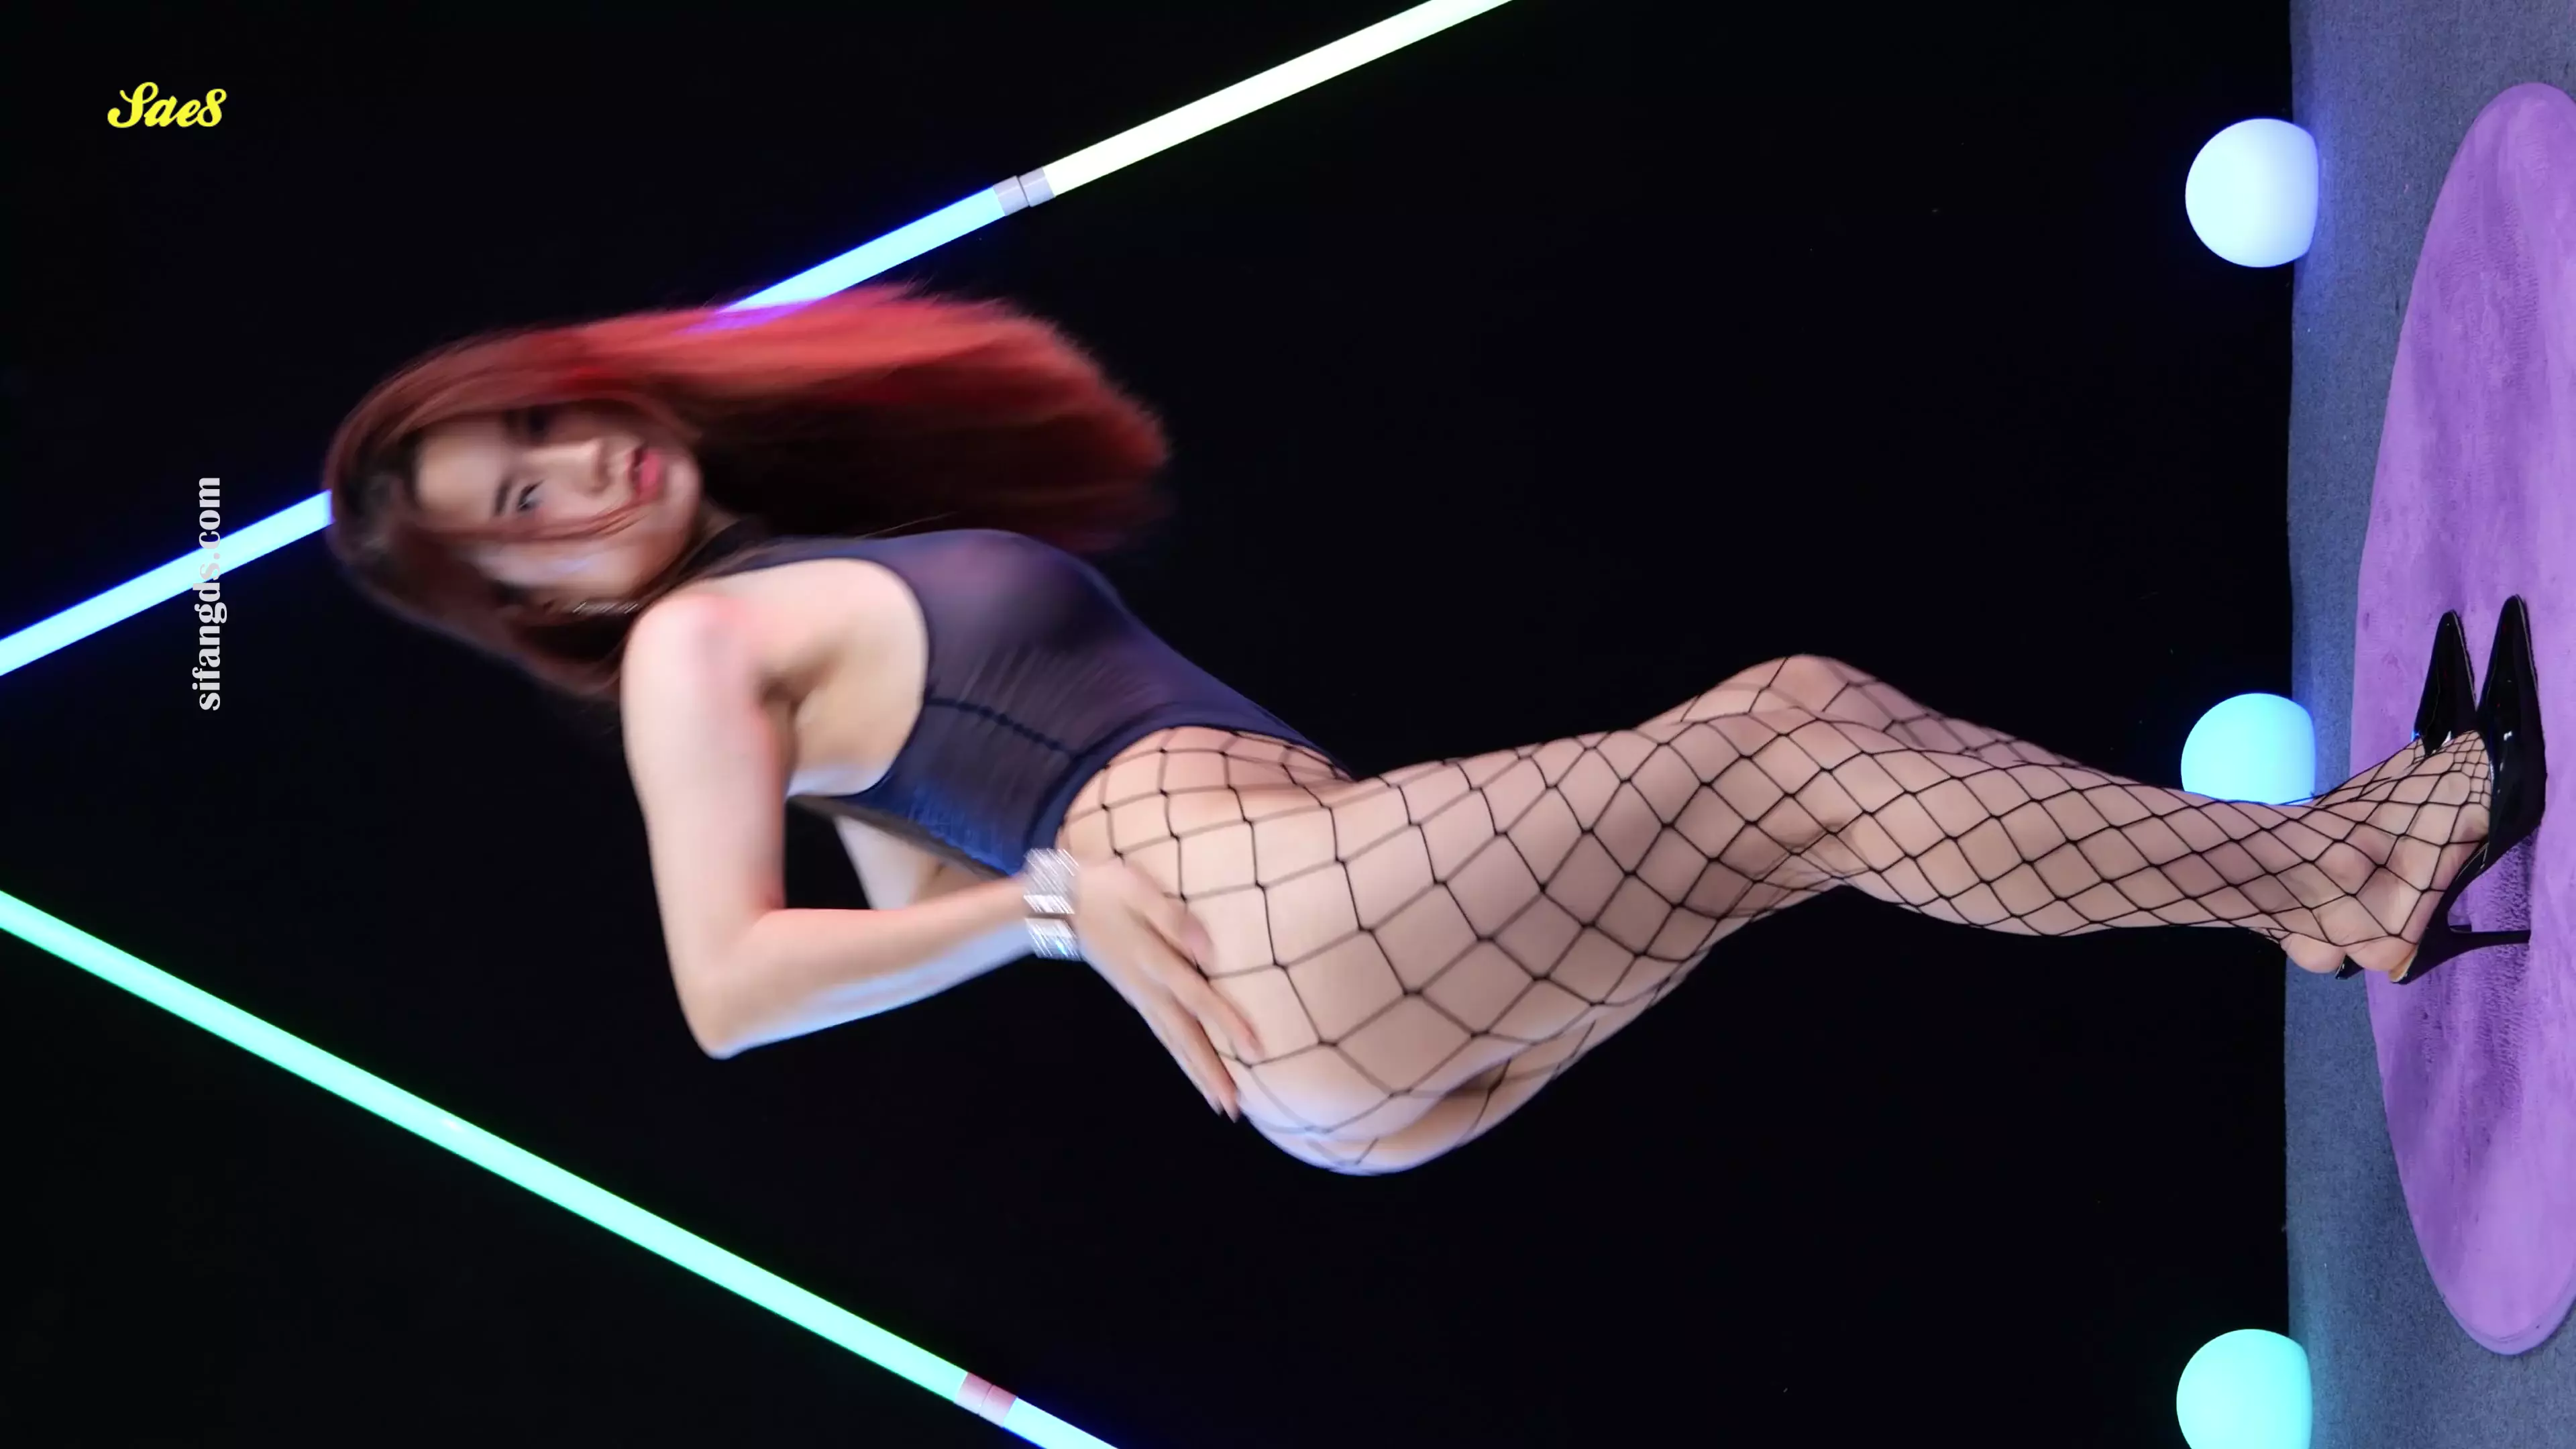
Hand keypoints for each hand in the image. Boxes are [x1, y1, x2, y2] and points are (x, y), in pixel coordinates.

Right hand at [1062, 857, 1264, 1118]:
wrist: (1056, 903)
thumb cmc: (1103, 889)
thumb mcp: (1138, 890)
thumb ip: (1173, 919)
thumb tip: (1208, 950)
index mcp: (1155, 962)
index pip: (1199, 998)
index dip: (1228, 1023)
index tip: (1255, 1050)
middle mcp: (1148, 988)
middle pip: (1185, 1036)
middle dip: (1210, 1072)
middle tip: (1234, 1108)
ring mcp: (1138, 996)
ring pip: (1172, 1041)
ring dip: (1196, 1072)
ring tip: (1220, 1102)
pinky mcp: (1133, 995)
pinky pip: (1162, 1033)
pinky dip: (1180, 1055)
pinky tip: (1192, 1066)